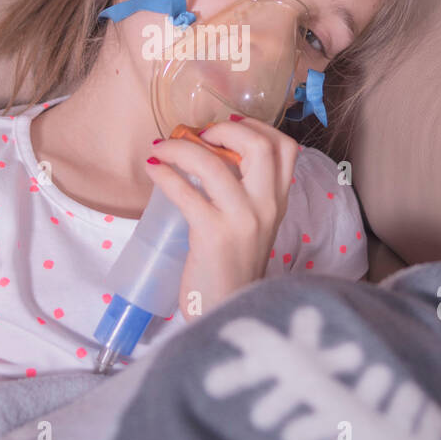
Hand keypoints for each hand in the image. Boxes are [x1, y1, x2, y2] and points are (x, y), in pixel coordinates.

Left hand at [143, 115, 298, 320]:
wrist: (225, 312)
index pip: (286, 148)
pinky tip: (153, 169)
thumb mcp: (252, 227)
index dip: (257, 127)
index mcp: (278, 202)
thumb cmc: (232, 269)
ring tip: (162, 148)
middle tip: (199, 135)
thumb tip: (208, 154)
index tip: (228, 127)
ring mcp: (242, 220)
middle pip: (259, 146)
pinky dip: (165, 173)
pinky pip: (185, 191)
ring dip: (181, 147)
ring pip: (214, 163)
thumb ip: (245, 194)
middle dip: (224, 130)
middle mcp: (267, 207)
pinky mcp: (213, 235)